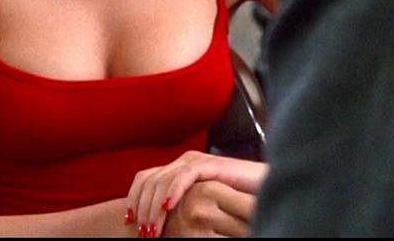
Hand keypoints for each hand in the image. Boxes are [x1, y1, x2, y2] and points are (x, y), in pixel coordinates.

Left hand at [125, 151, 266, 236]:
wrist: (263, 191)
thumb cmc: (232, 201)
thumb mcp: (198, 204)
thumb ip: (179, 206)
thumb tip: (154, 225)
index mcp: (178, 168)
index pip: (144, 179)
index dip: (133, 199)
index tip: (130, 221)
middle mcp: (184, 161)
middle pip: (149, 180)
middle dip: (141, 208)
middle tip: (143, 232)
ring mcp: (197, 161)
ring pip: (163, 180)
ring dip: (154, 207)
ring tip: (153, 229)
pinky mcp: (211, 165)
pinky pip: (184, 176)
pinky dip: (173, 192)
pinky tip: (168, 208)